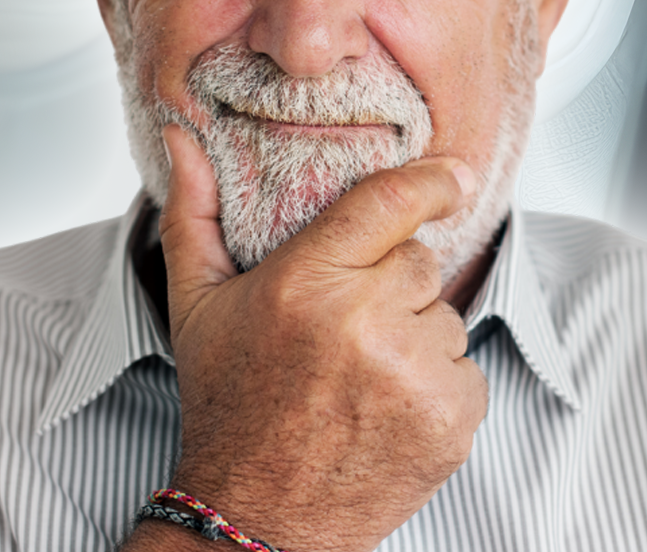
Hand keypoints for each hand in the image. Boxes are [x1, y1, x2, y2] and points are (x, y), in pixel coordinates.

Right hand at [127, 124, 488, 551]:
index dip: (433, 181)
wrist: (256, 518)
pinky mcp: (449, 419)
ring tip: (359, 380)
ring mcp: (412, 374)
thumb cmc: (230, 403)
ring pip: (444, 319)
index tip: (456, 175)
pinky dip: (437, 388)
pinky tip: (386, 412)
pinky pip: (465, 371)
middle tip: (344, 334)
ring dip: (414, 340)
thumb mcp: (199, 305)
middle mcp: (364, 323)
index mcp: (306, 283)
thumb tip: (181, 133)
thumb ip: (194, 211)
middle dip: (391, 288)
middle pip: (419, 263)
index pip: (392, 201)